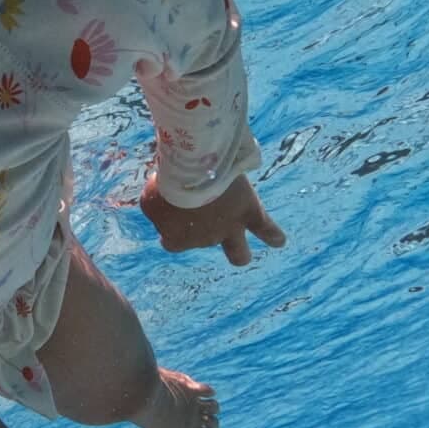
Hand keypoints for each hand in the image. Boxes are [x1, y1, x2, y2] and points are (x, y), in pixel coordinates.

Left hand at [138, 174, 286, 265]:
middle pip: (203, 243)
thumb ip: (156, 210)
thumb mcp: (149, 199)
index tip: (170, 212)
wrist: (192, 173)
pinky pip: (267, 229)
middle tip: (198, 221)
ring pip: (239, 253)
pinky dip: (273, 236)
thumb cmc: (166, 186)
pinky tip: (278, 241)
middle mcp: (204, 241)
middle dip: (201, 237)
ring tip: (241, 254)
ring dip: (239, 252)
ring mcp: (229, 230)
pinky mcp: (250, 213)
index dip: (170, 229)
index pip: (172, 242)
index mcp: (177, 241)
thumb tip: (164, 208)